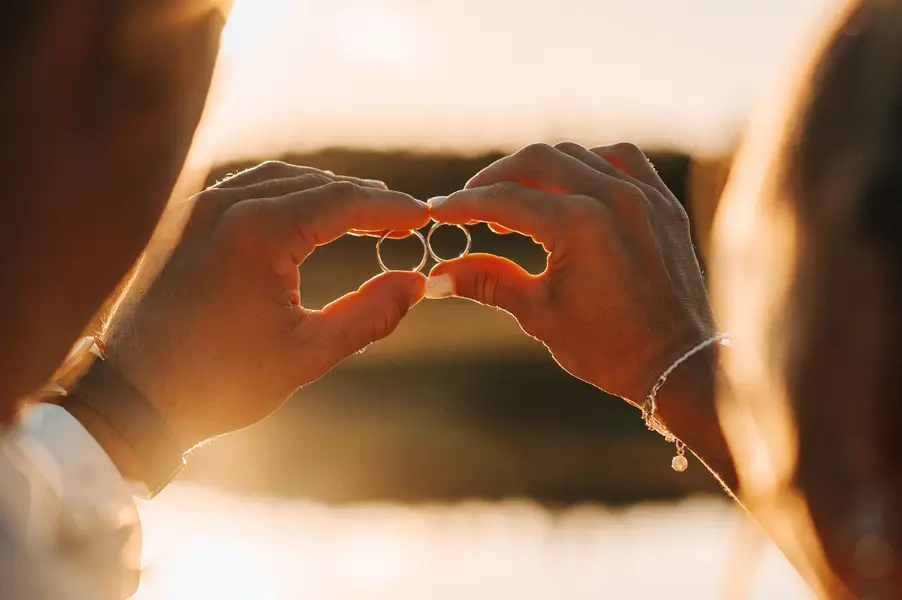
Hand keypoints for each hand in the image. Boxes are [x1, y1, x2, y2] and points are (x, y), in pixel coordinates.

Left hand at [105, 162, 429, 450]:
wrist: (132, 397)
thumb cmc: (220, 381)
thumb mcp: (308, 353)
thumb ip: (371, 313)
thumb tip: (415, 281)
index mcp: (258, 232)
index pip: (342, 201)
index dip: (389, 207)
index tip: (423, 217)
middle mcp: (225, 205)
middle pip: (314, 183)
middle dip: (363, 198)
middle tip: (402, 218)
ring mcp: (198, 208)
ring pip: (280, 179)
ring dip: (326, 192)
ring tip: (364, 213)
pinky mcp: (183, 220)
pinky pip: (246, 189)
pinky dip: (287, 195)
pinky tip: (306, 214)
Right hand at [427, 142, 714, 404]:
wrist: (679, 366)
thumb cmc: (608, 349)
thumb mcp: (539, 314)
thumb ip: (488, 281)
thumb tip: (438, 274)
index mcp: (579, 225)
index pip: (505, 200)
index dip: (464, 204)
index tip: (438, 211)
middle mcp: (613, 198)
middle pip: (538, 161)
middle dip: (496, 179)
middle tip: (471, 204)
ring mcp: (644, 196)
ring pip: (578, 154)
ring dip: (540, 169)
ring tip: (517, 199)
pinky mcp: (663, 203)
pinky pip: (622, 160)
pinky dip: (589, 164)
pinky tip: (572, 185)